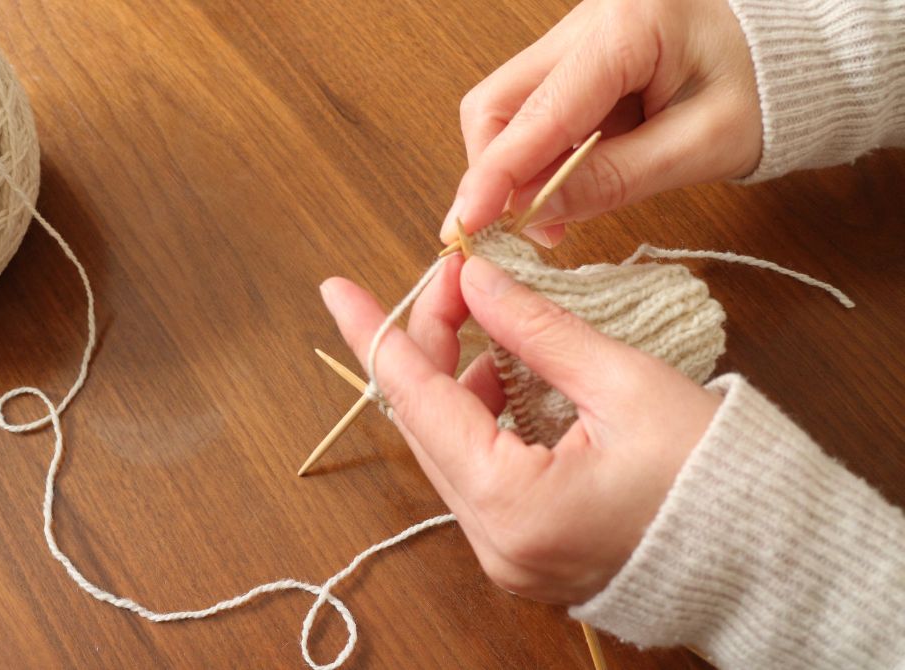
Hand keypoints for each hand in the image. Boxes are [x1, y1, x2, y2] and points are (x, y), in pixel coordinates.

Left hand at [320, 255, 721, 602]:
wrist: (768, 560)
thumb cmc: (714, 476)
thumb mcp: (624, 383)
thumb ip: (535, 328)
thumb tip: (475, 278)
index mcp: (511, 504)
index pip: (417, 401)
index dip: (377, 335)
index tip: (339, 290)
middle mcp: (493, 541)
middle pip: (426, 424)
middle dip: (427, 343)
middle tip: (449, 278)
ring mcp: (506, 554)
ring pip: (448, 448)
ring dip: (456, 378)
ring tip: (485, 316)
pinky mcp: (524, 551)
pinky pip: (478, 474)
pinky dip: (483, 418)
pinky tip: (505, 375)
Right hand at [443, 0, 760, 247]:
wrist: (799, 58)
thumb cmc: (769, 90)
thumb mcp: (702, 145)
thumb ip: (614, 179)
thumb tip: (535, 215)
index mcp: (627, 25)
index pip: (537, 111)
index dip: (493, 174)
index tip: (465, 224)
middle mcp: (588, 21)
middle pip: (496, 101)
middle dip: (493, 171)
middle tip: (520, 230)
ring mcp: (577, 38)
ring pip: (506, 108)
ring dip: (514, 169)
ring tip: (551, 218)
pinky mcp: (578, 61)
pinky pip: (533, 113)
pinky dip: (536, 159)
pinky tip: (564, 191)